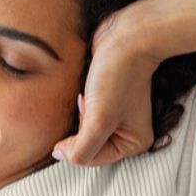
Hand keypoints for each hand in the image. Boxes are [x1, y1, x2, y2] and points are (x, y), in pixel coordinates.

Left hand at [51, 22, 157, 166]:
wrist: (126, 36)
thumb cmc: (117, 76)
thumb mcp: (99, 120)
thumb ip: (81, 149)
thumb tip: (60, 155)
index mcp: (134, 144)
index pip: (92, 159)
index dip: (80, 140)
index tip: (88, 111)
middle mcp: (128, 133)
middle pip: (87, 144)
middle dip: (82, 124)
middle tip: (91, 100)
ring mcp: (117, 116)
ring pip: (83, 128)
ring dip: (79, 113)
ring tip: (89, 93)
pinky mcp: (106, 100)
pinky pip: (85, 113)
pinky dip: (80, 103)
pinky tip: (86, 89)